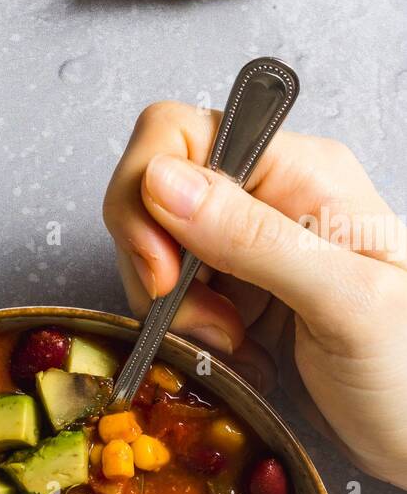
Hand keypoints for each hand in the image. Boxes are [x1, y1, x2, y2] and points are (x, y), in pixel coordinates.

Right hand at [103, 102, 406, 488]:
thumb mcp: (344, 301)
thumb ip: (253, 237)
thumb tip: (159, 179)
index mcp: (302, 171)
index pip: (180, 136)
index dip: (148, 197)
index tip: (167, 274)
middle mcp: (270, 195)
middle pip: (152, 195)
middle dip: (157, 266)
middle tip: (211, 324)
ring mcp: (250, 244)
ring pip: (155, 252)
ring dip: (174, 310)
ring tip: (234, 347)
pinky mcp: (238, 291)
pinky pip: (173, 297)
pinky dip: (186, 332)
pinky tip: (236, 357)